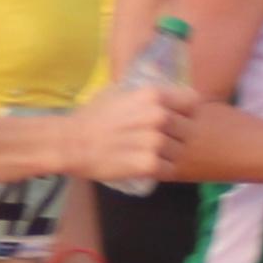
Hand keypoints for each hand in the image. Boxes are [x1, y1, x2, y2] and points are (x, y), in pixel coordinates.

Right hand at [75, 83, 189, 183]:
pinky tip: (148, 168)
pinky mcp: (148, 164)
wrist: (70, 143)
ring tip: (154, 156)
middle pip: (188, 129)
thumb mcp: (117, 93)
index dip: (186, 113)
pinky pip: (168, 170)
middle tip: (162, 143)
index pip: (192, 102)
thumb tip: (156, 92)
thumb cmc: (90, 117)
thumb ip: (142, 94)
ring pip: (180, 152)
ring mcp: (155, 141)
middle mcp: (158, 116)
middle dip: (178, 137)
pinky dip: (161, 171)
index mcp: (154, 95)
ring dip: (170, 156)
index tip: (178, 120)